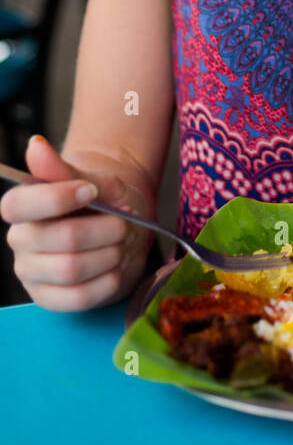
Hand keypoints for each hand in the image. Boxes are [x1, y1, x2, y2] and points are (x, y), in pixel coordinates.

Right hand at [1, 135, 153, 310]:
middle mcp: (20, 240)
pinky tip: (114, 267)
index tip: (91, 191)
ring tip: (120, 243)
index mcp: (22, 207)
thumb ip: (64, 170)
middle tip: (123, 222)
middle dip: (106, 229)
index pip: (17, 205)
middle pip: (63, 239)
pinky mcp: (47, 299)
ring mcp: (31, 272)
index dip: (58, 198)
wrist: (121, 227)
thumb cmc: (103, 201)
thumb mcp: (93, 180)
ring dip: (110, 254)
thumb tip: (36, 144)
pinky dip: (107, 281)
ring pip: (73, 269)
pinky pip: (79, 297)